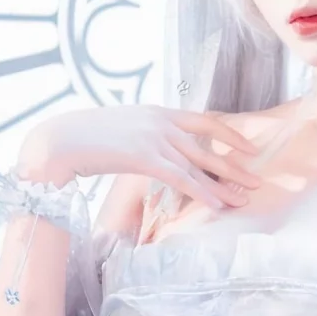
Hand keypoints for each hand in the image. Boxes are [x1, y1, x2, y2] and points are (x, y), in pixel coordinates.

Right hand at [17, 106, 261, 210]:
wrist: (57, 141)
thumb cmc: (82, 140)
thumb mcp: (120, 131)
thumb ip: (141, 137)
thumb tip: (151, 153)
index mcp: (156, 111)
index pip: (203, 120)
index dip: (229, 133)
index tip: (248, 146)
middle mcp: (160, 121)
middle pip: (208, 144)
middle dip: (235, 163)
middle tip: (259, 179)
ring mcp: (153, 137)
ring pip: (199, 164)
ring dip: (225, 183)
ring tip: (247, 197)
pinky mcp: (144, 157)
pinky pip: (181, 178)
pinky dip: (202, 192)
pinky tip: (218, 204)